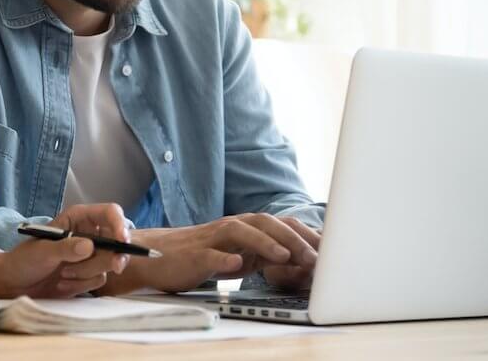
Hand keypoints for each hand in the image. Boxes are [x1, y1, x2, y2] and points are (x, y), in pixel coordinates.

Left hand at [0, 204, 130, 298]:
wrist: (14, 284)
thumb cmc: (24, 260)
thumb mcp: (43, 251)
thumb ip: (66, 248)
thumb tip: (89, 246)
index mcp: (79, 218)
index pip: (109, 213)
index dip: (120, 225)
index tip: (122, 241)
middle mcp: (88, 234)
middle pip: (117, 240)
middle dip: (112, 255)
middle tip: (115, 266)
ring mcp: (90, 255)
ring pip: (109, 263)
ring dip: (87, 273)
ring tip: (64, 273)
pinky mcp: (89, 274)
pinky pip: (100, 279)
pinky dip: (83, 284)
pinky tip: (64, 282)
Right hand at [99, 213, 318, 295]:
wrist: (156, 257)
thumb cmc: (201, 257)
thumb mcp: (239, 256)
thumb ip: (265, 255)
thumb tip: (301, 262)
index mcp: (244, 228)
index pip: (280, 224)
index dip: (305, 235)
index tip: (330, 252)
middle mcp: (230, 227)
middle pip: (265, 222)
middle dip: (292, 237)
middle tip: (315, 256)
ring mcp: (212, 240)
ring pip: (241, 231)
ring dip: (265, 243)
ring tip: (285, 257)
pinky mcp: (194, 255)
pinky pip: (210, 254)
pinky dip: (225, 259)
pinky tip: (237, 266)